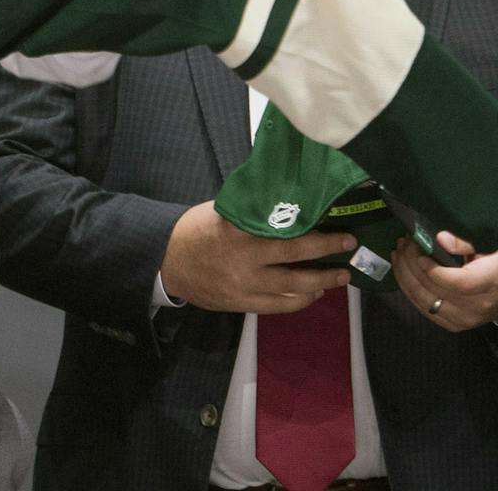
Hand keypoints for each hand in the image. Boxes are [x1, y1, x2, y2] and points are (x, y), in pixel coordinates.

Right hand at [159, 201, 353, 313]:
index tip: (343, 235)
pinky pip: (277, 307)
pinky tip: (310, 294)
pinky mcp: (240, 304)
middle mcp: (245, 263)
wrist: (166, 261)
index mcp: (240, 235)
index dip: (321, 240)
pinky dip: (297, 302)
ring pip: (291, 292)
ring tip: (337, 279)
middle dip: (326, 262)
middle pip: (295, 265)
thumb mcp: (222, 213)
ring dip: (319, 286)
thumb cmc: (195, 230)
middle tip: (348, 255)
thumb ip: (253, 215)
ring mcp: (243, 287)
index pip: (289, 238)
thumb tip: (288, 208)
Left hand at [393, 231, 497, 330]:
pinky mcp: (452, 324)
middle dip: (411, 262)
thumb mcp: (490, 250)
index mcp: (490, 284)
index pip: (458, 282)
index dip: (433, 269)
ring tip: (399, 252)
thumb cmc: (497, 269)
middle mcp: (476, 307)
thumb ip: (465, 245)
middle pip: (433, 289)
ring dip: (404, 273)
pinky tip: (402, 270)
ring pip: (421, 298)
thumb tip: (442, 239)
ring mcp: (463, 319)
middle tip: (404, 243)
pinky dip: (407, 288)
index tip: (420, 253)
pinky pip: (422, 307)